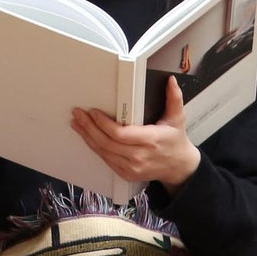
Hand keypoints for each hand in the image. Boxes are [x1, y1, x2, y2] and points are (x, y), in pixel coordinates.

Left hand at [72, 75, 199, 190]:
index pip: (121, 133)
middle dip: (90, 128)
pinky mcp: (126, 174)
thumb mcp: (177, 119)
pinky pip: (106, 160)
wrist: (178, 168)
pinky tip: (88, 138)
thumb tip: (171, 81)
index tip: (93, 113)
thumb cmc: (175, 143)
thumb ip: (174, 98)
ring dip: (88, 137)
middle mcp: (139, 156)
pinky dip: (95, 148)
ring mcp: (132, 167)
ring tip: (78, 124)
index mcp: (151, 140)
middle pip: (107, 143)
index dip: (103, 124)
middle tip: (79, 115)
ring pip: (103, 152)